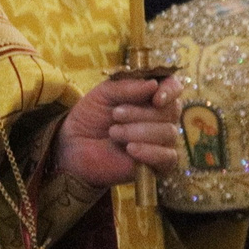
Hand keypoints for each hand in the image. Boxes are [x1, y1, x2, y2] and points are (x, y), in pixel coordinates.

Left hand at [56, 75, 184, 188]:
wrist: (75, 148)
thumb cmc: (90, 118)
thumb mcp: (102, 95)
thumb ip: (126, 87)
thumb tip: (154, 84)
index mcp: (151, 96)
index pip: (174, 87)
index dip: (170, 90)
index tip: (156, 97)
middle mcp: (162, 117)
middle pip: (171, 110)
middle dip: (142, 113)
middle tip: (115, 115)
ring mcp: (163, 141)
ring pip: (169, 132)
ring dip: (139, 131)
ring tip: (114, 133)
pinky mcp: (160, 164)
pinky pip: (169, 156)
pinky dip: (150, 151)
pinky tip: (130, 149)